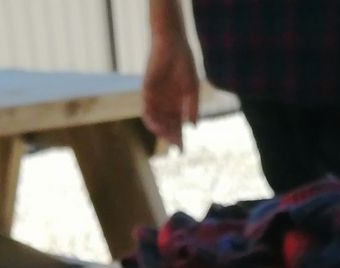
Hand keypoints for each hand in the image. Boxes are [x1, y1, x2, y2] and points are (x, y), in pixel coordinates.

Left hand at [143, 30, 198, 149]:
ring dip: (161, 132)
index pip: (177, 127)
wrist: (172, 45)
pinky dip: (152, 121)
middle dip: (171, 138)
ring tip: (168, 137)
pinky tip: (158, 127)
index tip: (182, 151)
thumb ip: (192, 108)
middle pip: (167, 127)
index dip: (179, 139)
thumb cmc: (184, 63)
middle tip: (176, 145)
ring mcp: (156, 100)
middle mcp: (165, 105)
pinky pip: (146, 112)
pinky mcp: (147, 93)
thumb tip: (193, 127)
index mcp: (177, 105)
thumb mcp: (192, 89)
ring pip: (156, 122)